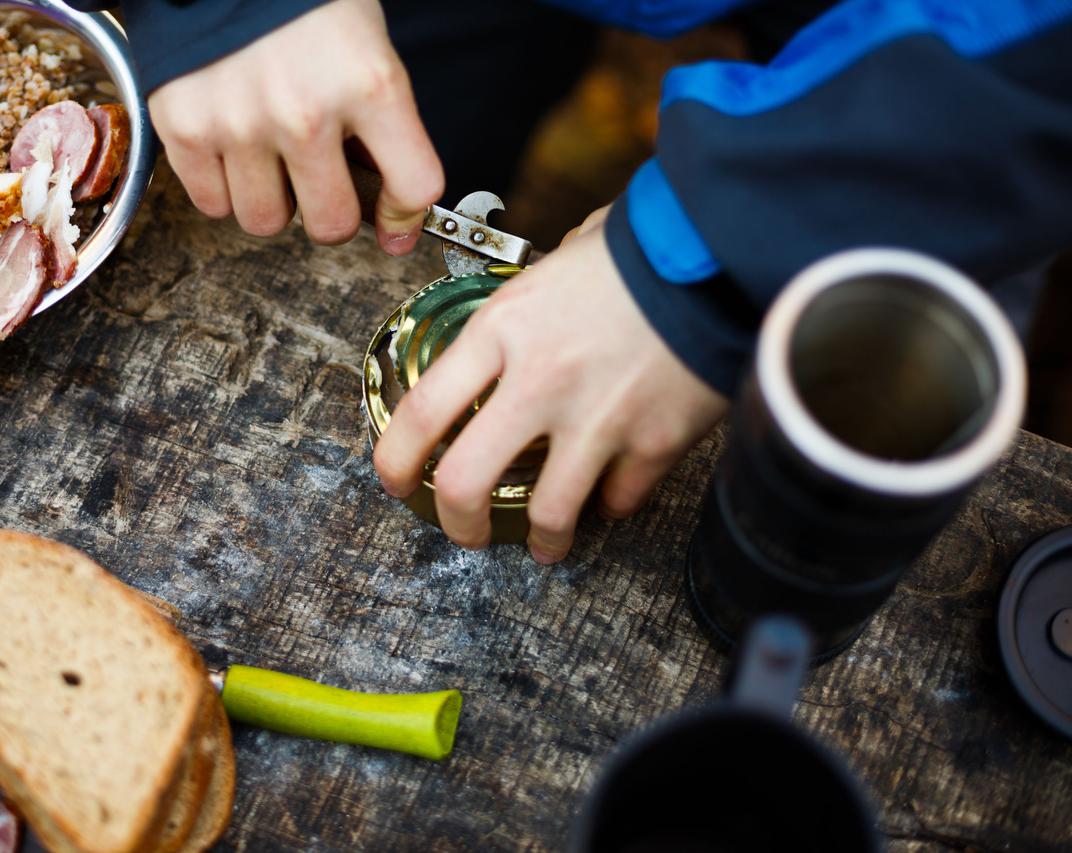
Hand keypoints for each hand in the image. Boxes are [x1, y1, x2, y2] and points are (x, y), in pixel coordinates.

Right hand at [147, 0, 442, 254]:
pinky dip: (221, 188)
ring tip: (269, 158)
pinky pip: (210, 204)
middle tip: (320, 183)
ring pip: (265, 222)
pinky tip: (231, 150)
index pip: (413, 185)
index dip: (405, 215)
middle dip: (329, 211)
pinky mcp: (185, 127)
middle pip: (330, 225)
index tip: (395, 223)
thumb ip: (378, 119)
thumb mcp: (365, 43)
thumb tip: (378, 193)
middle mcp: (306, 112)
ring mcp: (241, 123)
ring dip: (271, 201)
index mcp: (369, 83)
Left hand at [372, 209, 728, 562]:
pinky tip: (609, 495)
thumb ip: (525, 301)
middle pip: (465, 482)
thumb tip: (522, 317)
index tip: (395, 480)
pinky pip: (620, 499)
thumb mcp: (555, 261)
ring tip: (545, 542)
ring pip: (547, 513)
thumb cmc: (637, 249)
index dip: (396, 461)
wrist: (718, 254)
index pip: (422, 412)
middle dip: (456, 521)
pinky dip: (612, 504)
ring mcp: (595, 419)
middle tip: (463, 529)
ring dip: (543, 537)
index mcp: (502, 330)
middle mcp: (538, 382)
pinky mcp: (652, 442)